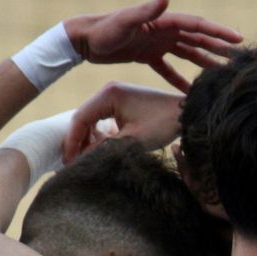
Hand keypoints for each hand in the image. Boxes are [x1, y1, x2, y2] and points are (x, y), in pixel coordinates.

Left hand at [63, 0, 240, 91]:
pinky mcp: (147, 55)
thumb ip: (147, 9)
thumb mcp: (126, 21)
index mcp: (164, 21)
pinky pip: (168, 69)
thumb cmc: (103, 30)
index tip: (238, 40)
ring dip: (205, 62)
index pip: (198, 25)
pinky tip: (190, 92)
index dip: (219, 32)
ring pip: (188, 53)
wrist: (83, 40)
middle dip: (219, 47)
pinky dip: (179, 79)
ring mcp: (157, 43)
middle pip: (198, 38)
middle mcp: (164, 30)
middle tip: (239, 58)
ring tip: (222, 75)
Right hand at [64, 81, 183, 160]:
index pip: (79, 119)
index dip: (72, 142)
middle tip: (73, 164)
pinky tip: (100, 150)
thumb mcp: (132, 140)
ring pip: (92, 120)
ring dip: (88, 140)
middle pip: (83, 118)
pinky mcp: (123, 104)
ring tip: (86, 160)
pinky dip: (100, 135)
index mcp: (108, 94)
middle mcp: (109, 91)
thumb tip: (81, 160)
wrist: (187, 113)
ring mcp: (116, 96)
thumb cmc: (162, 124)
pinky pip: (104, 120)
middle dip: (78, 142)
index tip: (68, 162)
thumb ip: (104, 148)